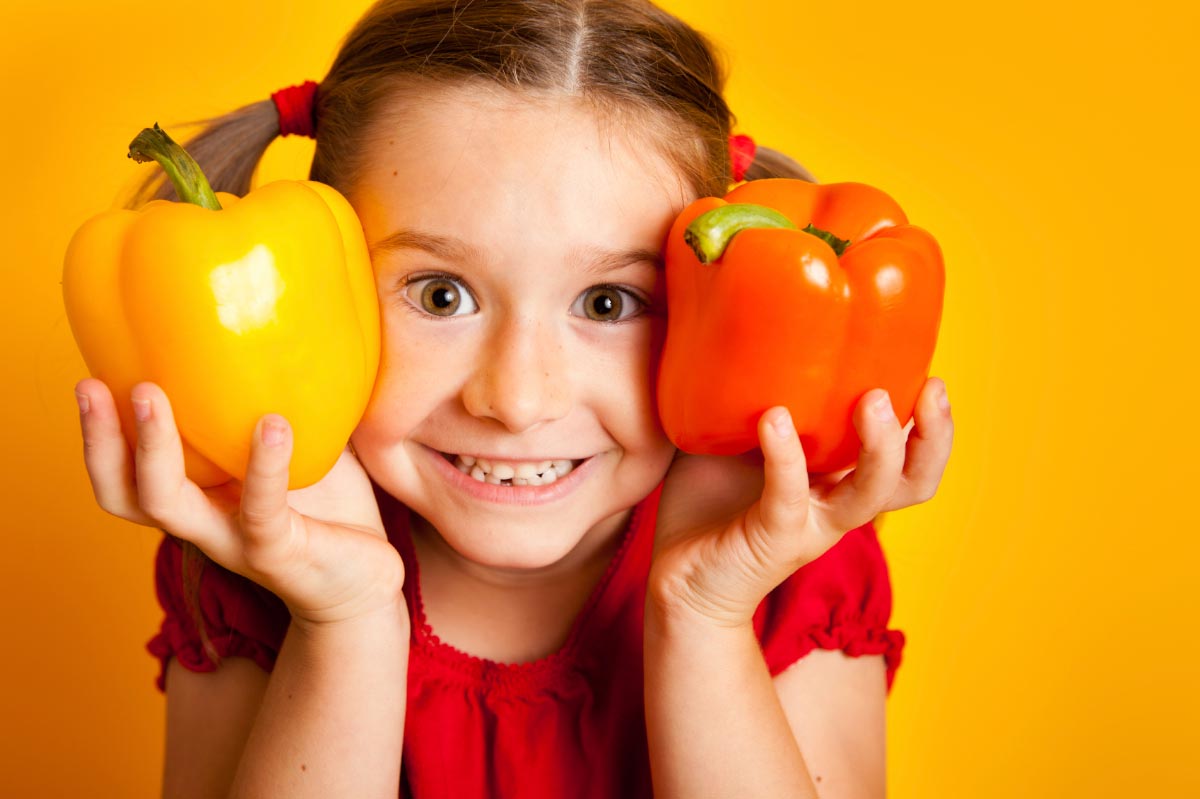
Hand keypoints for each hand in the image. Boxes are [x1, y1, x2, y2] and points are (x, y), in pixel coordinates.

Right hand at [74, 378, 405, 627]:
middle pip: (123, 493)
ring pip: (167, 504)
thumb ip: (275, 403)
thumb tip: (278, 326)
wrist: (368, 576)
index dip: (98, 432)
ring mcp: (233, 540)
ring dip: (152, 449)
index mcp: (199, 495)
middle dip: (100, 440)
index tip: (89, 375)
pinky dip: (263, 466)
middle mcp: (202, 521)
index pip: (125, 472)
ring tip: (150, 394)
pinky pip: (260, 509)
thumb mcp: (298, 446)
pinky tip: (272, 426)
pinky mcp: (277, 553)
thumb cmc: (329, 506)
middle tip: (93, 384)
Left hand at [649, 377, 952, 626]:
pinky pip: (789, 497)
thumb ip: (751, 391)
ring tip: (871, 400)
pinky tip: (773, 419)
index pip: (908, 457)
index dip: (933, 424)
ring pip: (870, 494)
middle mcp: (836, 505)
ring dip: (880, 446)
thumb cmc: (708, 501)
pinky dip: (786, 456)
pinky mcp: (772, 539)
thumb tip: (743, 318)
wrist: (676, 576)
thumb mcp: (736, 435)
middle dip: (933, 437)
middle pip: (913, 481)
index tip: (932, 374)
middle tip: (930, 386)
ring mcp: (809, 525)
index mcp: (838, 480)